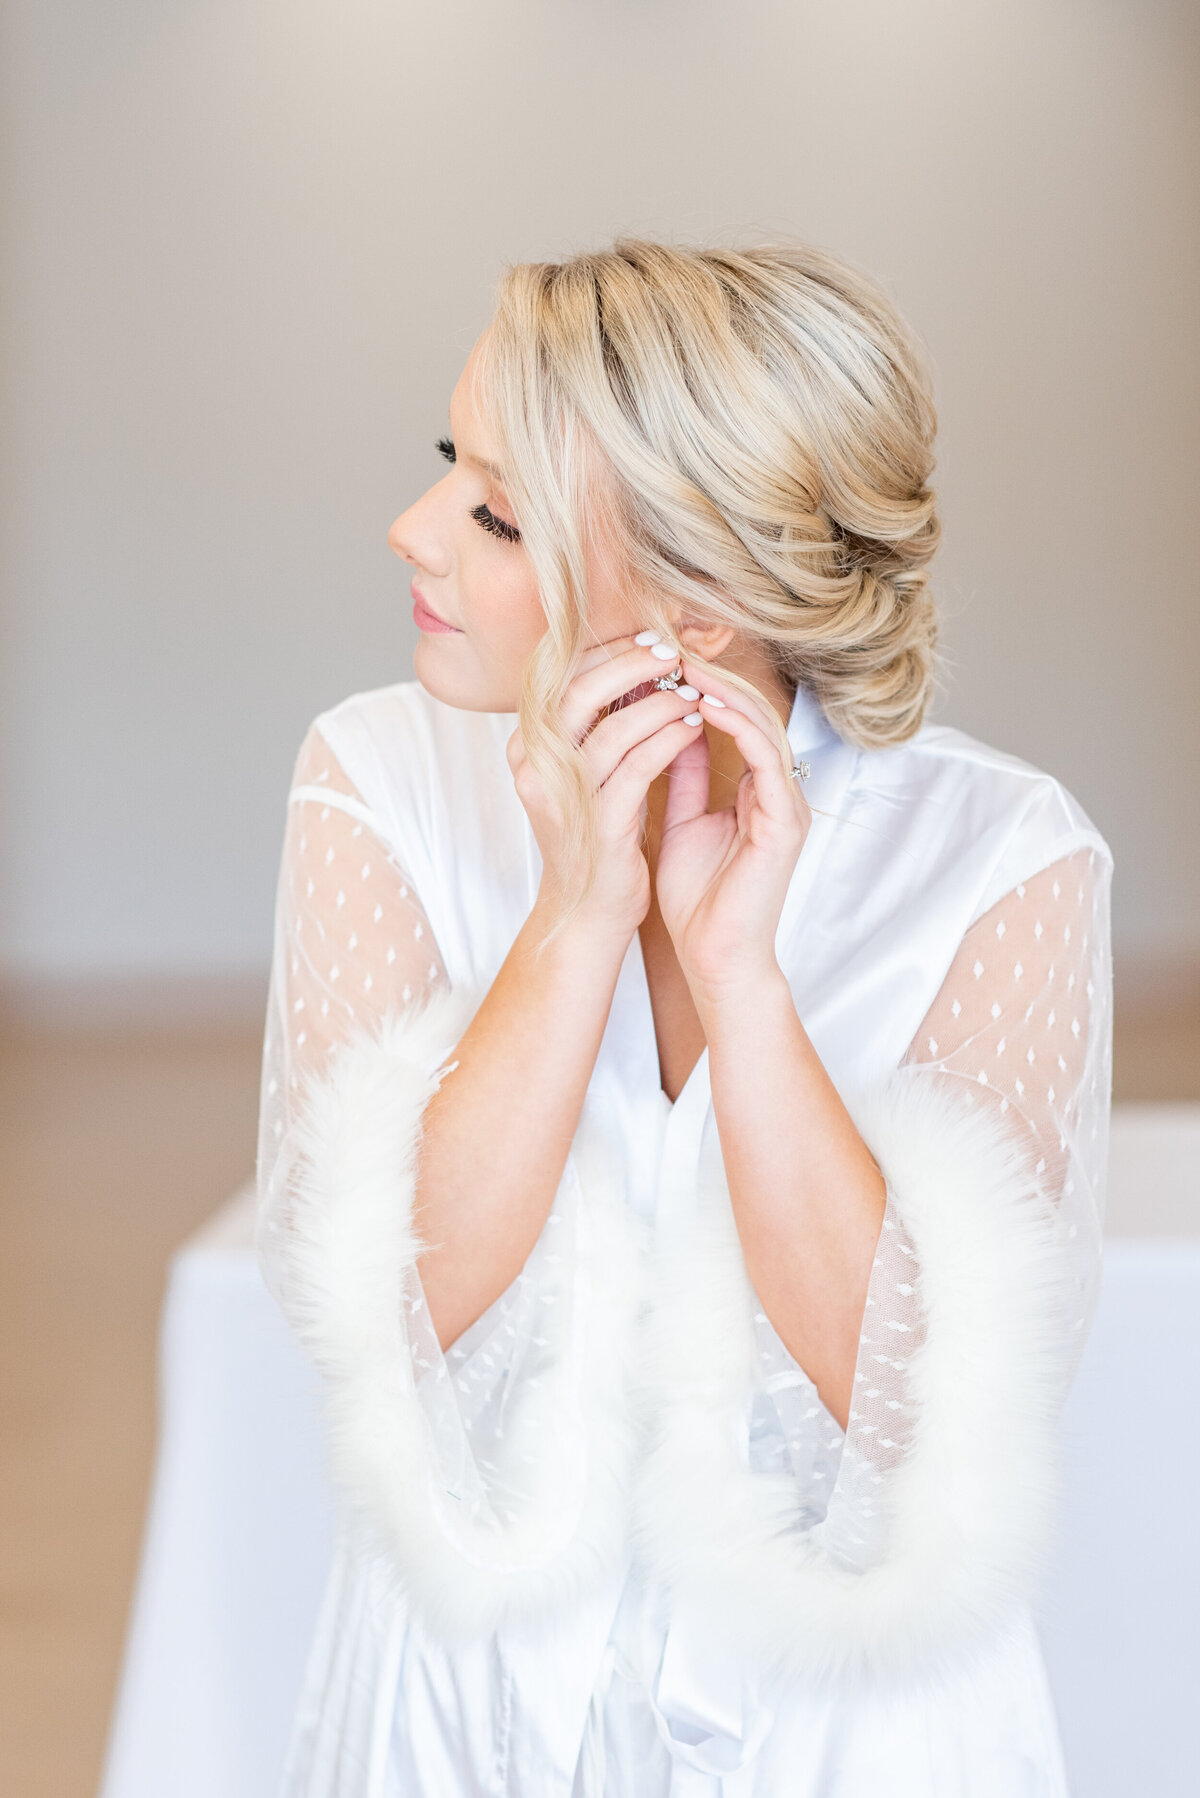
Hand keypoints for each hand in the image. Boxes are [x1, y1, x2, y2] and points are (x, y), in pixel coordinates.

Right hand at [506, 632, 709, 942]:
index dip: (604, 652)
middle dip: (629, 664)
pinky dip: (668, 741)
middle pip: (578, 692)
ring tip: (692, 692)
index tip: (646, 639)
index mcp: (526, 749)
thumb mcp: (587, 774)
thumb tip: (635, 667)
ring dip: (659, 703)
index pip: (560, 679)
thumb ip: (597, 727)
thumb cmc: (596, 837)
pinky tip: (692, 729)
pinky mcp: (597, 823)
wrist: (588, 910)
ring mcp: (563, 796)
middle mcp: (534, 768)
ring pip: (612, 728)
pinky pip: (637, 767)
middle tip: (669, 651)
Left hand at [654, 658, 810, 998]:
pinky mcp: (785, 822)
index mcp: (758, 794)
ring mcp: (787, 805)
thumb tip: (670, 729)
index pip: (737, 724)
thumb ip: (683, 778)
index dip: (703, 690)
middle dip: (714, 678)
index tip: (662, 666)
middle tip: (673, 649)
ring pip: (764, 726)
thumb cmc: (697, 902)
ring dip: (724, 691)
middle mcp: (779, 793)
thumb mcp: (680, 823)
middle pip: (754, 715)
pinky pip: (767, 757)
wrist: (715, 958)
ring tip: (684, 665)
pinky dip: (736, 726)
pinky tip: (702, 704)